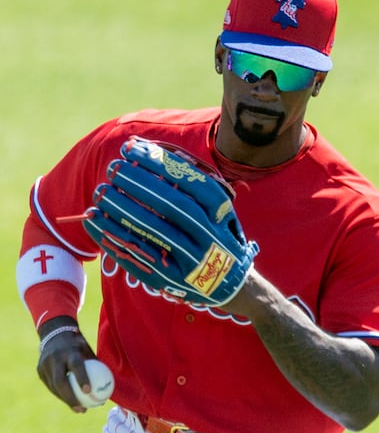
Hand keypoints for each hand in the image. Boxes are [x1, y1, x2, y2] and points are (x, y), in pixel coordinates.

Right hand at [37, 316, 96, 411]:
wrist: (55, 334)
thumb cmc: (78, 345)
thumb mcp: (87, 349)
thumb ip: (96, 364)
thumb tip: (110, 384)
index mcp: (69, 351)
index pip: (76, 366)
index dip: (82, 378)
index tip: (89, 391)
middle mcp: (55, 358)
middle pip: (60, 381)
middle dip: (70, 397)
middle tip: (82, 408)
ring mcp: (45, 365)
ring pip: (54, 387)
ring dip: (66, 400)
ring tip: (79, 409)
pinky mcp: (40, 370)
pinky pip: (51, 386)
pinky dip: (61, 395)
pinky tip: (71, 402)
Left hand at [82, 137, 258, 305]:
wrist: (229, 284)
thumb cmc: (215, 235)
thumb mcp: (215, 210)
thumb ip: (189, 186)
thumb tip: (146, 151)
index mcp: (222, 215)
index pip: (195, 184)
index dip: (163, 164)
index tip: (132, 149)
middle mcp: (211, 237)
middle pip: (176, 206)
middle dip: (142, 184)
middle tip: (113, 168)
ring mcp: (191, 261)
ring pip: (156, 231)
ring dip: (124, 210)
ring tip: (101, 192)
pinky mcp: (170, 280)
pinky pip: (138, 256)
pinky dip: (114, 236)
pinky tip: (95, 220)